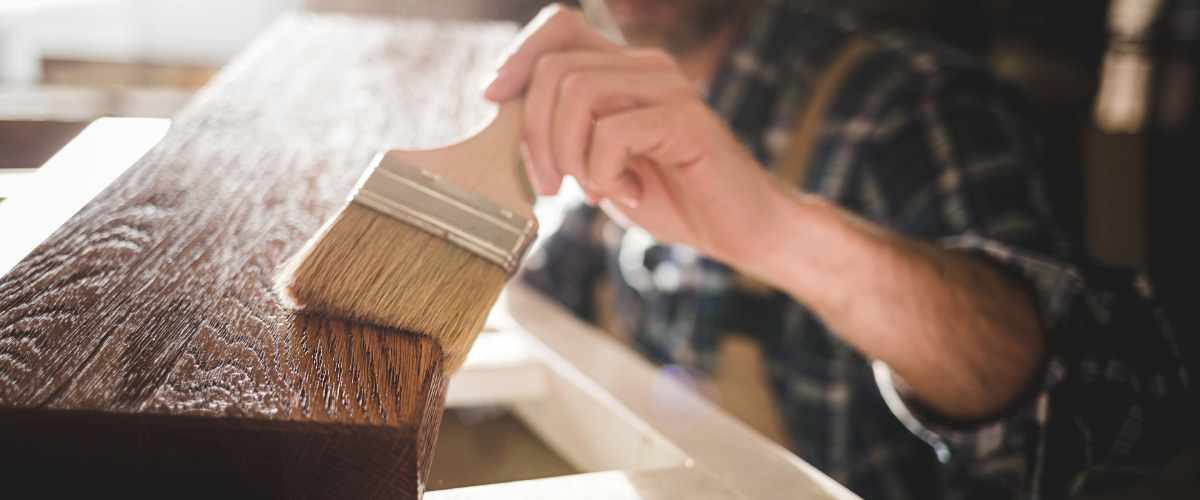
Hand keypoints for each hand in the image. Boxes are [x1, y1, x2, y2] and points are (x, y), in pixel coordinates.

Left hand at [483, 4, 786, 266]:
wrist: (738, 231)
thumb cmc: (668, 196)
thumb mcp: (596, 162)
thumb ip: (561, 134)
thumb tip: (502, 116)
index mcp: (622, 69)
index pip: (559, 26)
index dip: (517, 57)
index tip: (494, 99)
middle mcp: (645, 66)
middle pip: (555, 67)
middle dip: (534, 133)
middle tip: (548, 185)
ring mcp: (669, 88)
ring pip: (579, 93)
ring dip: (567, 153)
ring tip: (590, 190)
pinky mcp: (688, 120)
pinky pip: (615, 133)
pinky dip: (606, 173)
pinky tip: (629, 194)